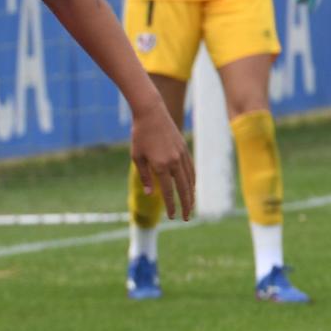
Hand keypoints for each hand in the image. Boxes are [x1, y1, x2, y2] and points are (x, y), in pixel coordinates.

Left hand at [129, 103, 193, 220]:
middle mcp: (174, 162)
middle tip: (186, 218)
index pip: (168, 192)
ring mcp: (181, 155)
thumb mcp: (137, 157)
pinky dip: (192, 180)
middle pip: (183, 189)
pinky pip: (191, 168)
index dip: (171, 206)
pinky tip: (192, 187)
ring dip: (191, 194)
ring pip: (190, 179)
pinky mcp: (184, 149)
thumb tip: (151, 194)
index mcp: (160, 165)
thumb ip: (145, 177)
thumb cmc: (140, 135)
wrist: (151, 112)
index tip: (172, 217)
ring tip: (191, 206)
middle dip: (185, 205)